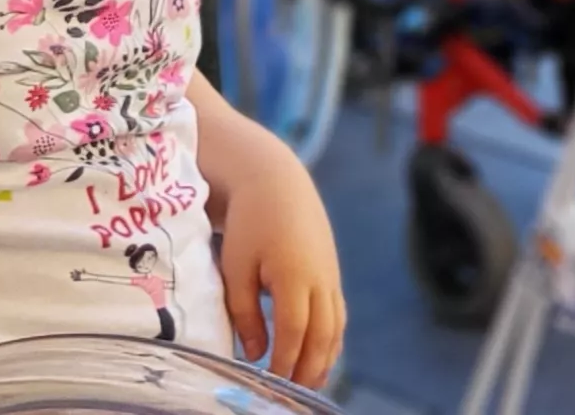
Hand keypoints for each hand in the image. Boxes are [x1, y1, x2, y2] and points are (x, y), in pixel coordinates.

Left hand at [214, 159, 346, 385]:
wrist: (276, 182)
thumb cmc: (249, 223)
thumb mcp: (236, 267)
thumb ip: (244, 313)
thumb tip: (255, 354)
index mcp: (294, 277)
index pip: (294, 331)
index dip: (284, 362)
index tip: (270, 385)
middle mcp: (321, 280)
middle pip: (322, 336)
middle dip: (308, 370)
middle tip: (292, 395)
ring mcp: (331, 277)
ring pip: (335, 329)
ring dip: (324, 360)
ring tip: (309, 385)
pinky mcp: (332, 274)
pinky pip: (338, 315)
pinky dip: (331, 340)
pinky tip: (321, 355)